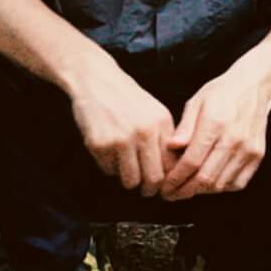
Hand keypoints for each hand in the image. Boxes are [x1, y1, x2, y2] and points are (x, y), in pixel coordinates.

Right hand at [69, 56, 176, 194]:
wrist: (96, 80)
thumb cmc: (127, 98)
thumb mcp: (155, 112)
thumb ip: (166, 138)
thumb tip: (173, 170)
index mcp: (160, 124)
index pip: (170, 165)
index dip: (167, 180)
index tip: (163, 185)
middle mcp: (143, 132)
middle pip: (152, 178)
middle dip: (149, 189)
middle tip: (146, 190)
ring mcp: (120, 139)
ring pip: (130, 180)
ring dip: (128, 180)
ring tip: (126, 169)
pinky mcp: (100, 144)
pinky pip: (108, 170)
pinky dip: (109, 167)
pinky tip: (109, 152)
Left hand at [160, 64, 270, 201]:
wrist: (254, 87)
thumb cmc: (222, 93)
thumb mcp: (196, 102)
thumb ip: (184, 127)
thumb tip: (171, 147)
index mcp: (215, 123)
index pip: (192, 162)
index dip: (175, 179)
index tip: (165, 186)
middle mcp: (234, 139)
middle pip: (206, 178)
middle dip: (185, 191)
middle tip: (172, 194)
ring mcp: (248, 149)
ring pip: (220, 185)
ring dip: (201, 191)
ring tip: (187, 188)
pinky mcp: (257, 155)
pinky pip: (237, 183)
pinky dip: (221, 188)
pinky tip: (209, 183)